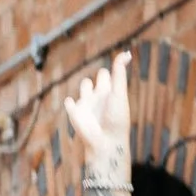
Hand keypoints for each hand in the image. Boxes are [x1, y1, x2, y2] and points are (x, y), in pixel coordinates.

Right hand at [63, 52, 132, 184]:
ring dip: (85, 86)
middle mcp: (99, 96)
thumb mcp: (118, 93)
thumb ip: (119, 73)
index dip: (110, 70)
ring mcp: (87, 104)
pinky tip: (74, 106)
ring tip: (89, 95)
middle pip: (98, 78)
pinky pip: (69, 102)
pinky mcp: (75, 113)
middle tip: (104, 82)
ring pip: (84, 87)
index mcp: (110, 91)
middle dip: (100, 77)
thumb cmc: (116, 118)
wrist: (106, 142)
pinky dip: (70, 103)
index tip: (116, 65)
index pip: (109, 74)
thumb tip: (126, 53)